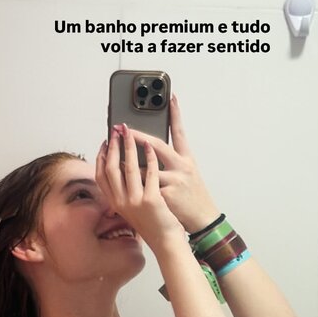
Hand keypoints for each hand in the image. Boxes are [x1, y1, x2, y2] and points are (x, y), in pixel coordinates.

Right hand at [95, 120, 182, 247]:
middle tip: (117, 131)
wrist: (166, 241)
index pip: (101, 176)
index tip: (106, 143)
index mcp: (115, 203)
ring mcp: (135, 201)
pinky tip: (150, 147)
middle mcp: (121, 202)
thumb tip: (121, 169)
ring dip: (129, 146)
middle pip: (111, 168)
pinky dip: (149, 157)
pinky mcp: (151, 200)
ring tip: (131, 133)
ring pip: (127, 167)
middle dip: (114, 146)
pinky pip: (148, 172)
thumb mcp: (131, 210)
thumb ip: (124, 193)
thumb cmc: (152, 224)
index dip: (101, 157)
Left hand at [120, 94, 220, 234]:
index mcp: (186, 159)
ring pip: (145, 169)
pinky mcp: (166, 195)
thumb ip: (170, 161)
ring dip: (128, 165)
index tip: (171, 97)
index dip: (176, 114)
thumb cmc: (190, 196)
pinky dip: (133, 186)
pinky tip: (124, 184)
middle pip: (158, 146)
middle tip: (123, 129)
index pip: (180, 132)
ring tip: (114, 158)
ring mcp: (174, 181)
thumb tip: (148, 149)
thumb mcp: (186, 174)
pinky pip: (144, 188)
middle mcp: (182, 166)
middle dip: (138, 137)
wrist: (202, 219)